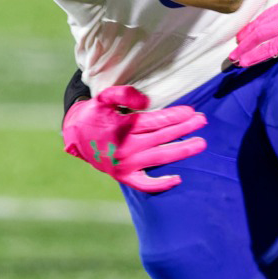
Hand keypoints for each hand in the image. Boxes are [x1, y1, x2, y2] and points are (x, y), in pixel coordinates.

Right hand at [61, 85, 206, 193]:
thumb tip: (147, 101)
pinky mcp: (124, 176)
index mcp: (123, 128)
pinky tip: (178, 179)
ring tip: (201, 143)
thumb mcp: (103, 97)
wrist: (75, 136)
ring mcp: (126, 165)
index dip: (175, 116)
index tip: (191, 111)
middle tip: (202, 121)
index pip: (156, 122)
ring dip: (182, 150)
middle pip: (162, 138)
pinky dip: (161, 184)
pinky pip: (144, 184)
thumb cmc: (93, 114)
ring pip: (160, 158)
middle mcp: (127, 148)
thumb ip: (123, 94)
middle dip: (184, 129)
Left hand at [225, 0, 277, 69]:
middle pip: (260, 25)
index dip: (255, 25)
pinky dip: (254, 56)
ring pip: (260, 37)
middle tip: (234, 48)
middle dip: (245, 38)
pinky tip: (244, 62)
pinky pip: (268, 49)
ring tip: (233, 59)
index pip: (268, 13)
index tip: (245, 33)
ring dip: (245, 49)